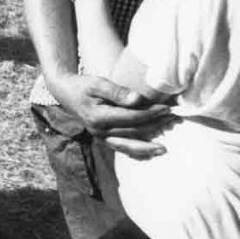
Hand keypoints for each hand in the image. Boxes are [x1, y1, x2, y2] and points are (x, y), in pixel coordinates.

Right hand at [49, 70, 173, 154]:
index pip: (131, 117)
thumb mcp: (97, 83)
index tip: (167, 108)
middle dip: (155, 126)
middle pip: (133, 132)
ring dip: (147, 146)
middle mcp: (99, 131)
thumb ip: (117, 92)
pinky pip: (121, 148)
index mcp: (98, 117)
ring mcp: (100, 137)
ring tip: (164, 149)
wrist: (65, 93)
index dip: (151, 113)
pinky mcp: (103, 138)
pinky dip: (135, 153)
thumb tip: (138, 100)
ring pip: (127, 145)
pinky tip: (148, 154)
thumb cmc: (83, 85)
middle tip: (174, 120)